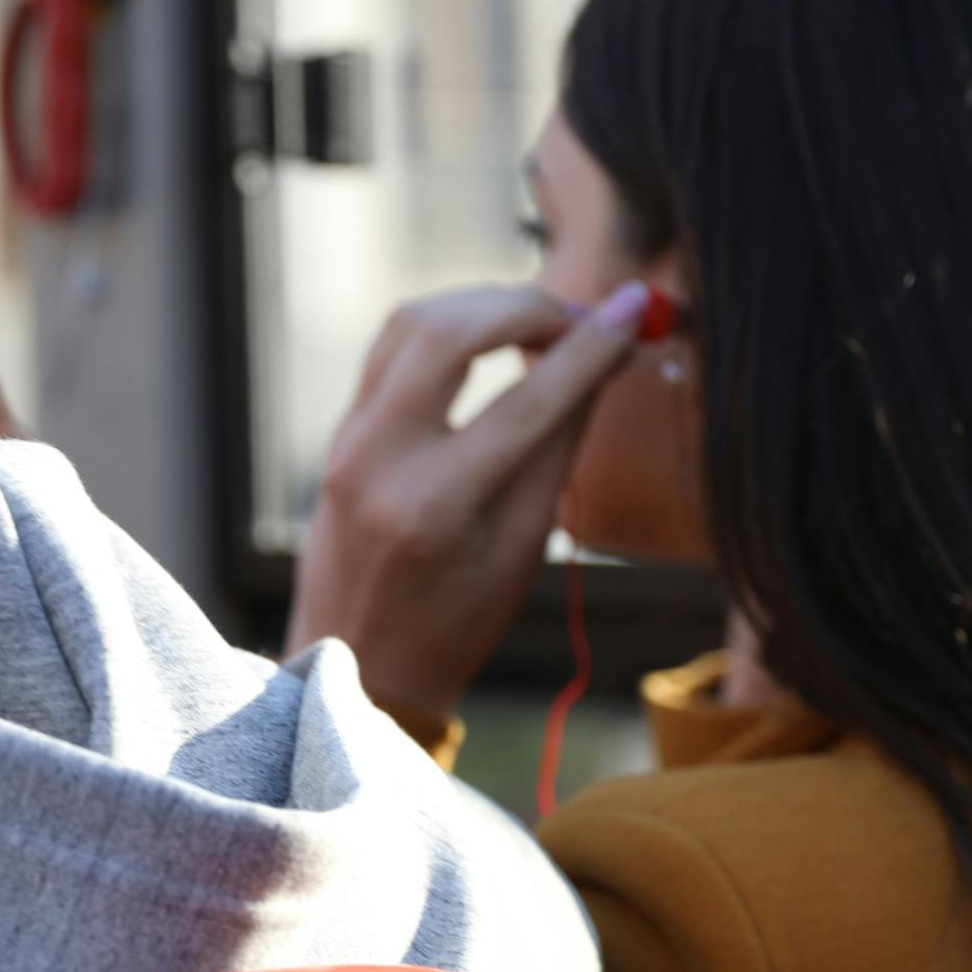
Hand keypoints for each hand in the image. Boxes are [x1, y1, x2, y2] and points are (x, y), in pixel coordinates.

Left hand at [286, 282, 647, 730]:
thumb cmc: (455, 622)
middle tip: (582, 317)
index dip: (588, 347)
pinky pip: (391, 349)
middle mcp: (378, 460)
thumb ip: (557, 449)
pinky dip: (446, 326)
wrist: (356, 665)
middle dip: (525, 308)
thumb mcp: (522, 549)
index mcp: (433, 507)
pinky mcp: (340, 431)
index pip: (525, 401)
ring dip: (482, 305)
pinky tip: (491, 335)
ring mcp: (347, 440)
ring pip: (411, 323)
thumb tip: (599, 359)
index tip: (631, 309)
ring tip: (543, 323)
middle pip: (449, 332)